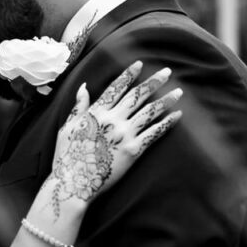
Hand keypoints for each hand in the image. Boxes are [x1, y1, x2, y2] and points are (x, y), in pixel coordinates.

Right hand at [45, 63, 182, 221]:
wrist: (75, 182)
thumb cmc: (67, 156)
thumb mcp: (68, 126)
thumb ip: (79, 106)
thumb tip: (83, 86)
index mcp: (96, 112)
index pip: (116, 88)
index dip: (129, 75)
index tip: (140, 64)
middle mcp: (112, 119)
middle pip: (137, 96)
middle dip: (153, 82)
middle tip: (167, 71)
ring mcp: (124, 134)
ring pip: (149, 112)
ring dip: (165, 100)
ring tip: (179, 92)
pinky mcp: (134, 150)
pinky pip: (154, 133)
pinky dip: (167, 123)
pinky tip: (178, 115)